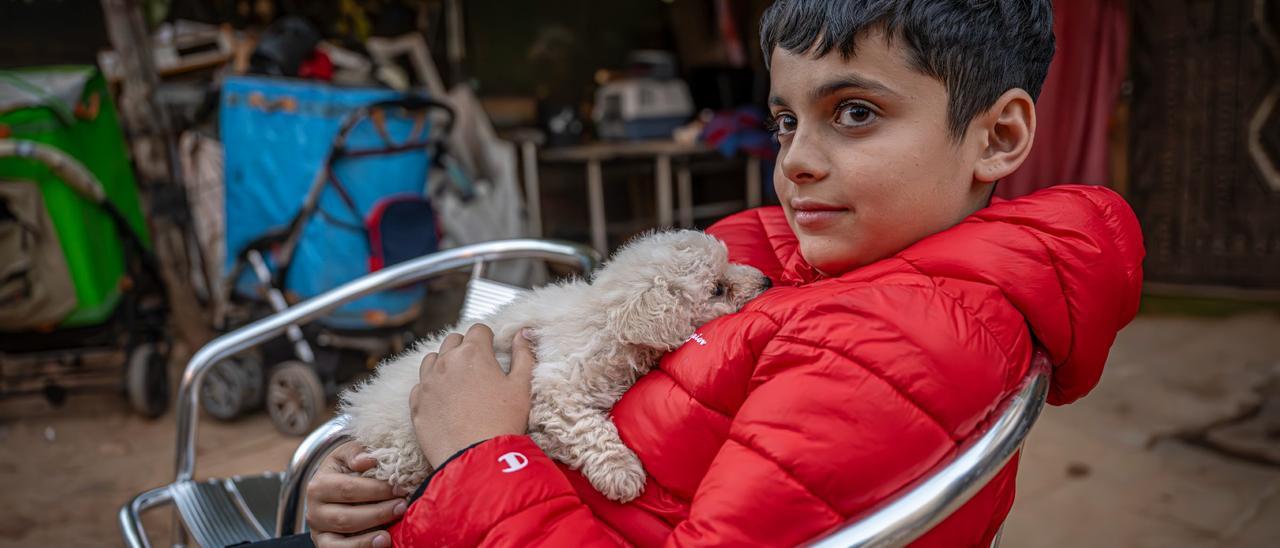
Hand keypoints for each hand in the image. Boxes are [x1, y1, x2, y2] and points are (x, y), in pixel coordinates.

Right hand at [306, 441, 409, 547]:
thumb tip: (367, 460)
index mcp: (319, 485)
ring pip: (341, 541)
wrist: (335, 486)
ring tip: (389, 535)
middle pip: (346, 517)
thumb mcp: (347, 454)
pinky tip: (380, 544)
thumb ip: (355, 452)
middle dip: (378, 513)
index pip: (348, 489)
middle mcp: (314, 511)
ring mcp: (319, 531)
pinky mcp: (326, 546)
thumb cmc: (346, 469)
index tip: (400, 488)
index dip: (376, 490)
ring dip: (367, 539)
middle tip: (402, 507)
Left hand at [411, 324, 534, 467]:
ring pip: (432, 359)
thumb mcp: (522, 386)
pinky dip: (431, 388)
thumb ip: (523, 355)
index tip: (493, 351)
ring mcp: (427, 382)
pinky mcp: (416, 403)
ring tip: (459, 382)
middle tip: (478, 367)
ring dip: (444, 364)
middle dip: (465, 348)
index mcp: (473, 352)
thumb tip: (523, 333)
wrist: (476, 458)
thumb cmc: (503, 421)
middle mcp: (446, 361)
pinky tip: (444, 401)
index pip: (478, 329)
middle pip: (453, 340)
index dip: (488, 339)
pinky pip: (421, 385)